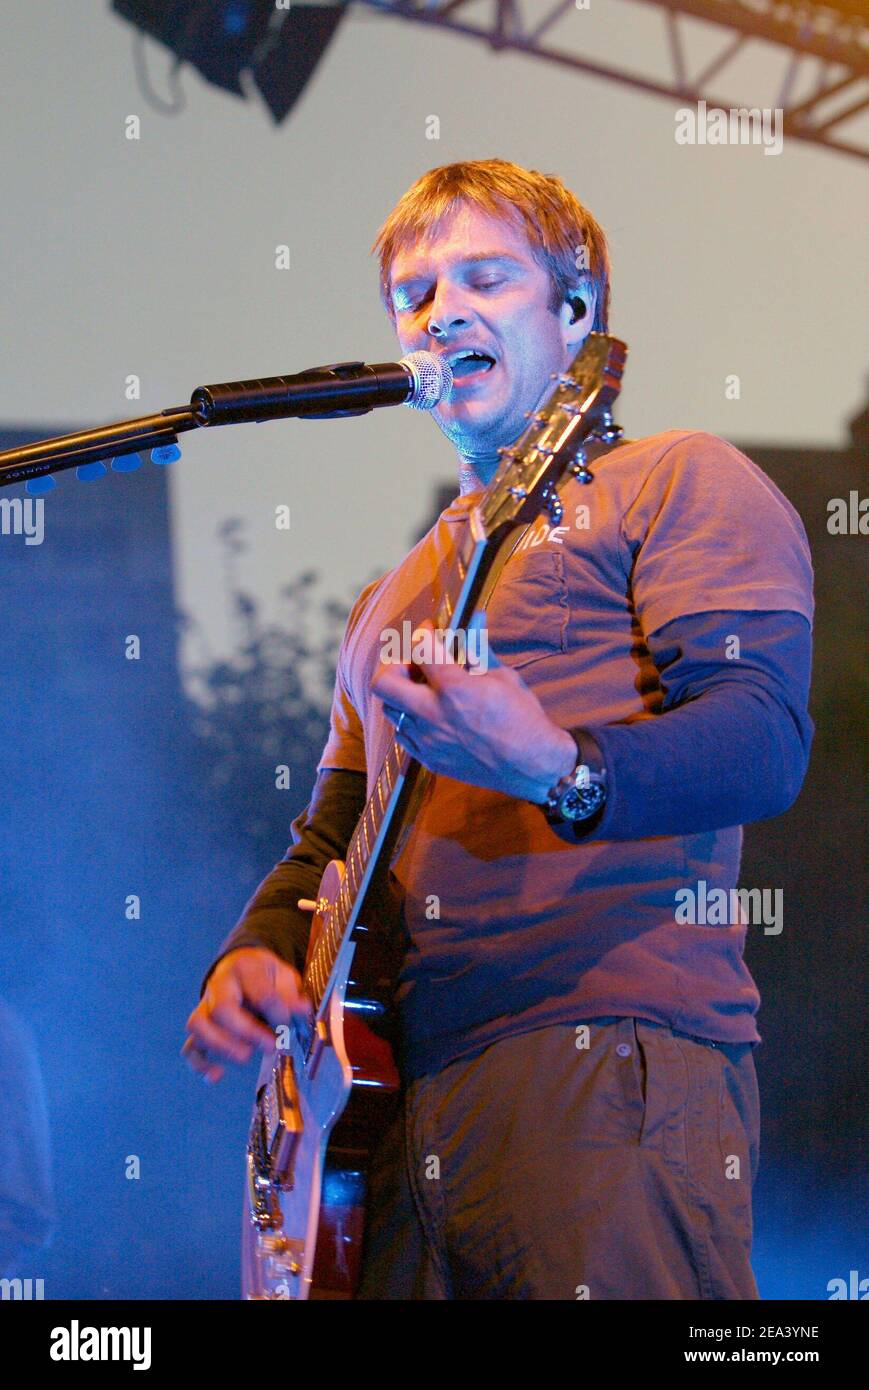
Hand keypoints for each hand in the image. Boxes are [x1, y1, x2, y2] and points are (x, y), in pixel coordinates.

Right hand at [182, 947, 307, 1083]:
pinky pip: (190, 1046)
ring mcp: (205, 1006)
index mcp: (244, 968)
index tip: (288, 1023)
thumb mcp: (283, 975)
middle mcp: (219, 985)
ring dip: (222, 1045)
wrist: (241, 966)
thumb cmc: (265, 976)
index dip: (276, 1011)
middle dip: (247, 1032)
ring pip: (199, 1025)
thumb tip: (302, 1009)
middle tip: (270, 1045)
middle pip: (221, 1008)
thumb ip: (290, 994)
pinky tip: (216, 1075)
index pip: (258, 991)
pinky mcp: (201, 1026)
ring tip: (245, 1057)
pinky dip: (200, 1063)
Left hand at [371, 618, 577, 802]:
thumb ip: (478, 648)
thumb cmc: (524, 718)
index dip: (424, 633)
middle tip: (412, 663)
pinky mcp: (429, 760)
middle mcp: (433, 715)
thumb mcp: (504, 676)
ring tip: (424, 690)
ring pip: (390, 710)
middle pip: (383, 683)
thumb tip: (475, 616)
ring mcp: (428, 741)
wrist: (533, 766)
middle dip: (394, 665)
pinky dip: (411, 720)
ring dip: (402, 694)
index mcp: (454, 689)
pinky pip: (403, 734)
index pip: (420, 648)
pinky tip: (430, 715)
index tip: (432, 631)